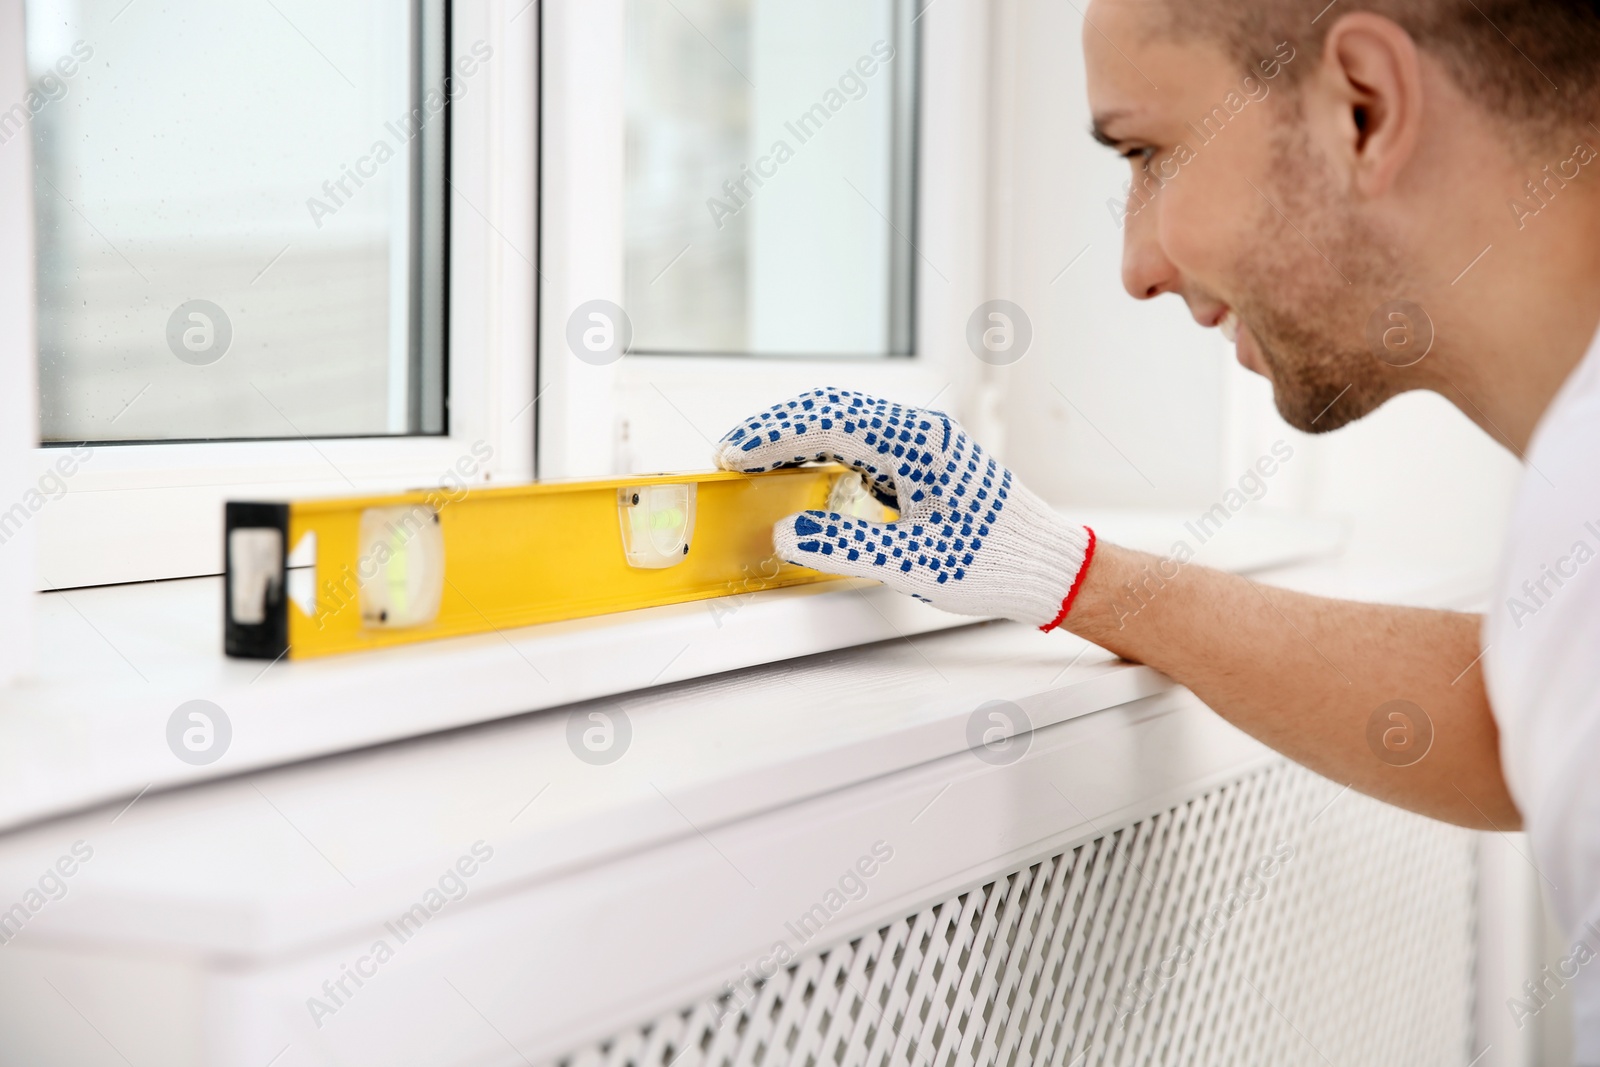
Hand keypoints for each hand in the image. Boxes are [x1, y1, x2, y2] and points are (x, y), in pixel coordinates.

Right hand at [714, 388, 1095, 629]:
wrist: (1046, 564)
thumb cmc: (995, 560)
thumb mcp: (913, 563)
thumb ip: (844, 547)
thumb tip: (787, 534)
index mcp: (919, 443)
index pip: (829, 420)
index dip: (772, 435)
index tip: (733, 453)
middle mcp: (919, 433)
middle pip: (830, 411)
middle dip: (776, 430)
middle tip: (732, 457)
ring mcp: (921, 445)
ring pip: (845, 424)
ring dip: (798, 439)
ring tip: (757, 464)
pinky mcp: (922, 463)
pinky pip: (862, 444)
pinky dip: (823, 453)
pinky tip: (804, 475)